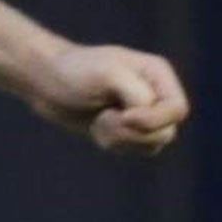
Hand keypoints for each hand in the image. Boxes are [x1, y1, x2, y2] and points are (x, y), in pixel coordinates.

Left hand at [30, 45, 188, 154]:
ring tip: (99, 122)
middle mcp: (155, 92)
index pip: (177, 109)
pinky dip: (116, 144)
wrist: (44, 82)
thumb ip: (136, 93)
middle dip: (132, 132)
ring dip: (122, 139)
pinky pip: (137, 149)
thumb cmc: (73, 72)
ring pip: (153, 144)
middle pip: (167, 131)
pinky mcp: (128, 129)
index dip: (153, 119)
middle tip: (104, 118)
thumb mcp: (106, 74)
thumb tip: (145, 117)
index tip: (123, 115)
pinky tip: (97, 129)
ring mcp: (143, 112)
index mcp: (156, 73)